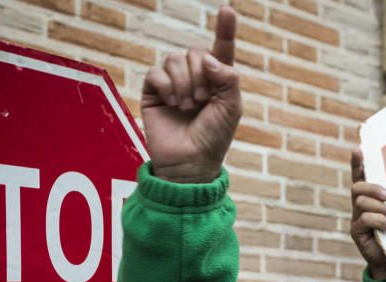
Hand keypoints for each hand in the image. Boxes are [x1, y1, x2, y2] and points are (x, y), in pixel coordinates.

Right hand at [140, 6, 240, 182]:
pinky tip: (173, 103)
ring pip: (174, 59)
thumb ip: (228, 78)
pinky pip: (156, 71)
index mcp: (218, 78)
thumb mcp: (231, 108)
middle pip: (195, 52)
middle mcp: (195, 76)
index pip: (222, 48)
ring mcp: (173, 82)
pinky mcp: (154, 90)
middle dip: (200, 74)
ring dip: (184, 82)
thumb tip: (209, 58)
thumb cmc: (213, 138)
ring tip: (187, 106)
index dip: (225, 30)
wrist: (190, 162)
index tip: (228, 10)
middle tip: (201, 100)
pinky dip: (167, 86)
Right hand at [350, 147, 385, 280]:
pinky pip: (363, 220)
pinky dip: (378, 221)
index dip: (357, 163)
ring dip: (379, 207)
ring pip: (361, 203)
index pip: (361, 176)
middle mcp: (360, 206)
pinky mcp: (356, 232)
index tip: (358, 148)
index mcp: (370, 197)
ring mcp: (356, 218)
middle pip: (358, 187)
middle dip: (373, 188)